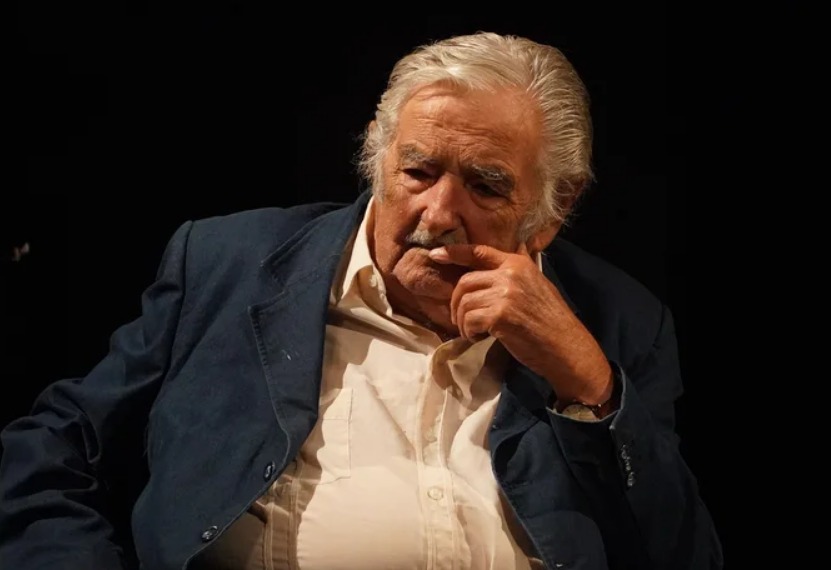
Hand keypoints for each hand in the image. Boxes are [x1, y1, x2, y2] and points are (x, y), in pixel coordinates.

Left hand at [428, 243, 612, 405]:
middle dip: (456, 302)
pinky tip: (479, 337)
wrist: (566, 347)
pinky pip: (469, 320)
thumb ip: (521, 269)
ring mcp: (505, 294)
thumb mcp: (538, 284)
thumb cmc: (551, 320)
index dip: (455, 252)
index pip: (479, 251)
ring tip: (473, 332)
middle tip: (461, 319)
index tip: (435, 255)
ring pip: (465, 302)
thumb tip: (519, 245)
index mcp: (518, 264)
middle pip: (465, 281)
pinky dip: (468, 332)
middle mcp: (510, 274)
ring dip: (462, 321)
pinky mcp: (500, 315)